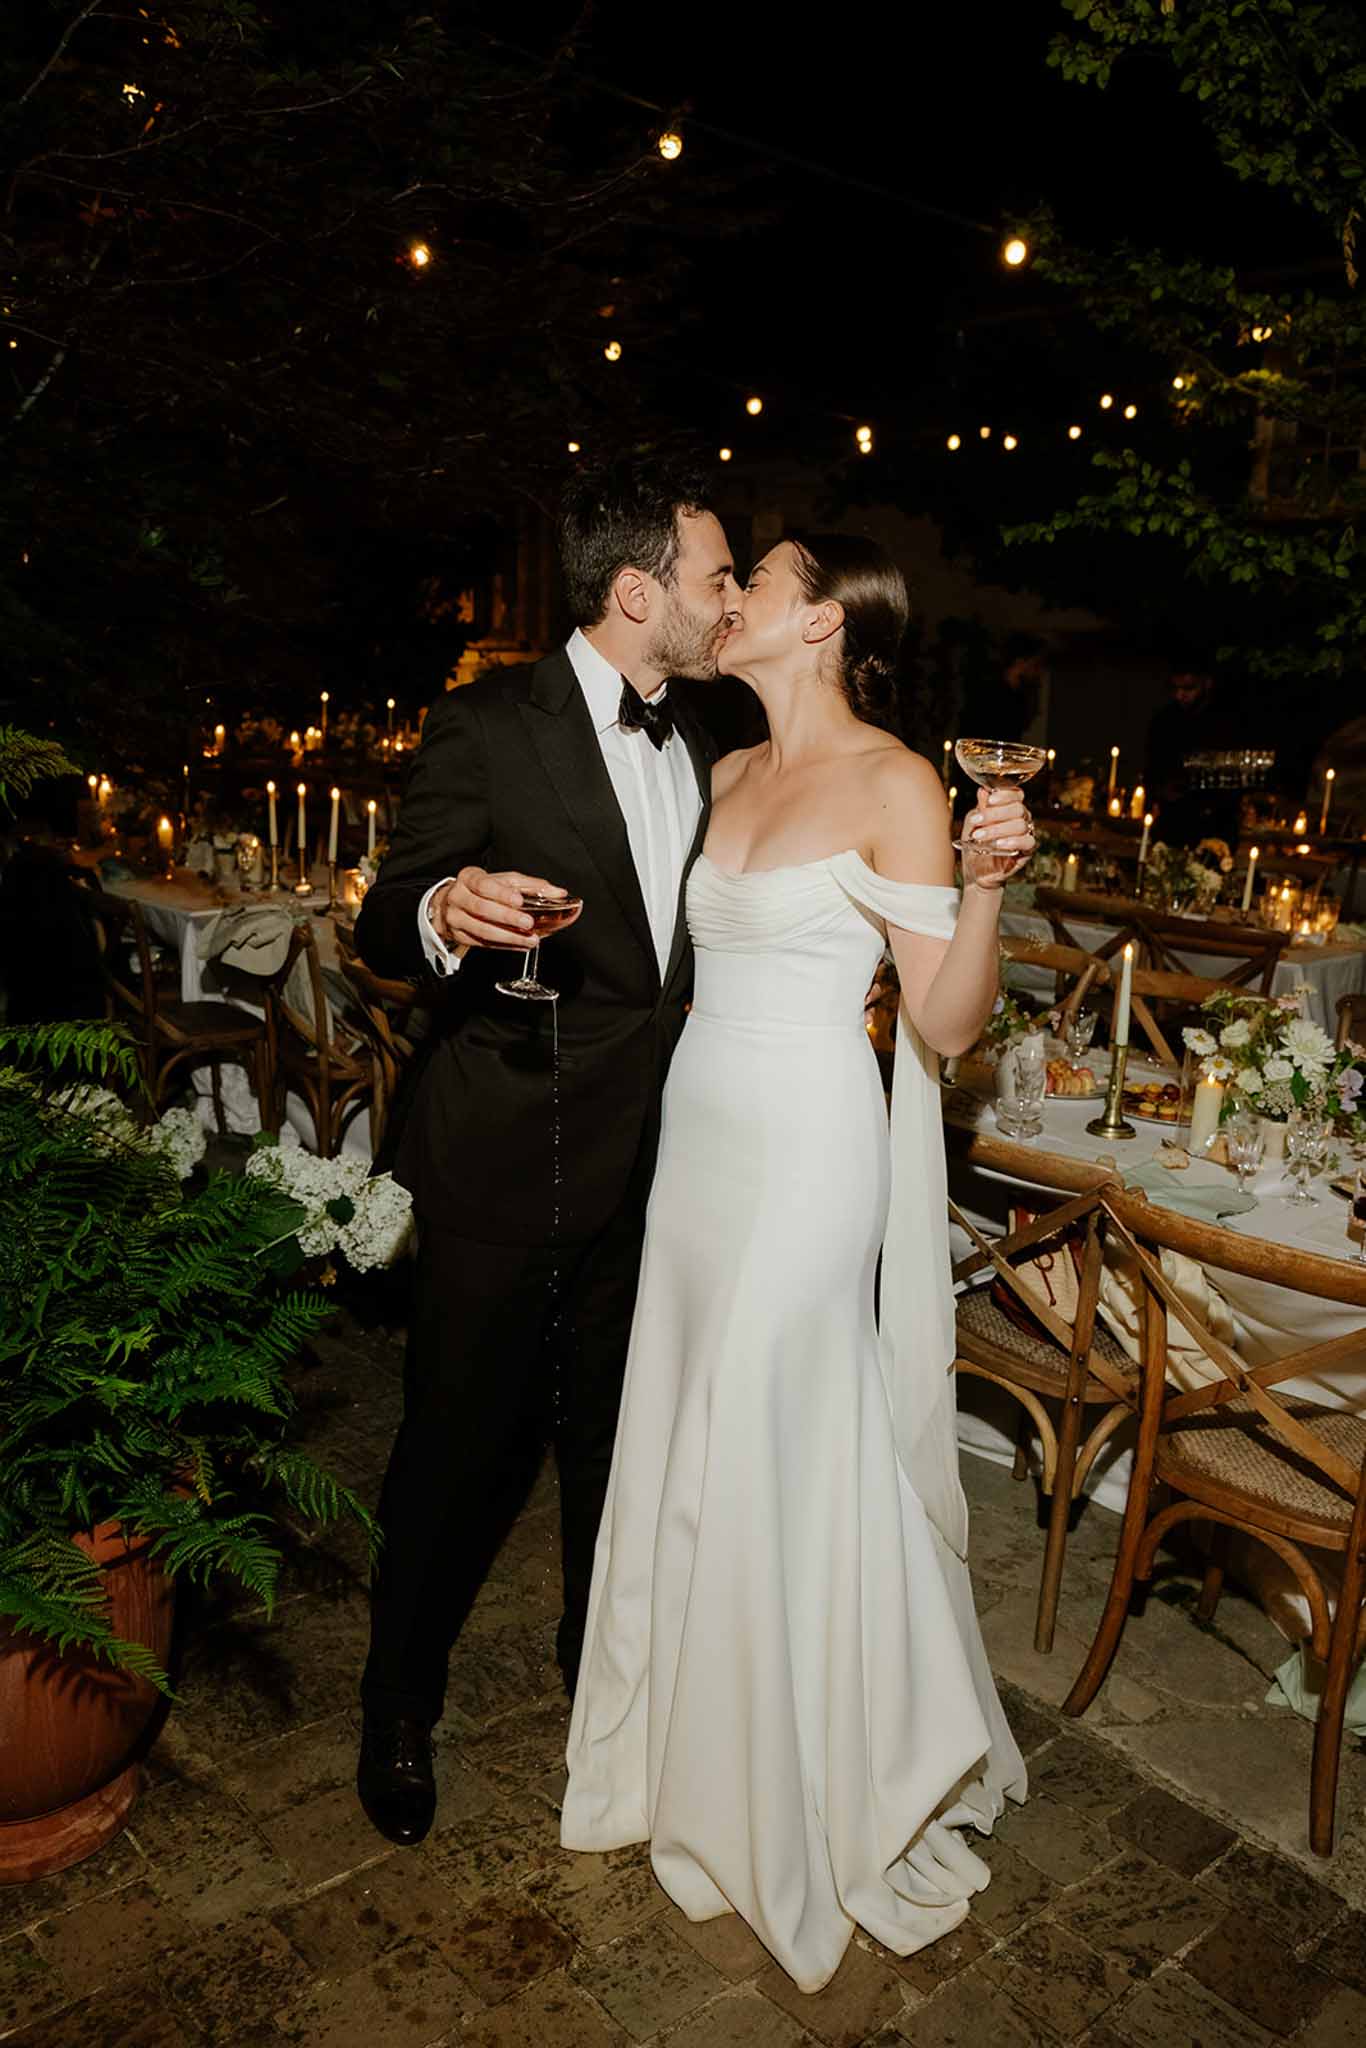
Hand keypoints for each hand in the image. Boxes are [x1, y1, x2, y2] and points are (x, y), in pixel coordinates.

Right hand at [427, 869, 580, 952]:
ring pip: (481, 930)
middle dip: (507, 917)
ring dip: (508, 936)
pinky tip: (520, 945)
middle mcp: (458, 897)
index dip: (501, 893)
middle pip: (481, 909)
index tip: (519, 900)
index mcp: (468, 878)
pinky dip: (504, 945)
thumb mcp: (504, 881)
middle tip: (528, 923)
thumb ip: (531, 886)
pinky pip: (483, 943)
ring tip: (530, 939)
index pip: (483, 885)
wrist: (451, 903)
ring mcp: (455, 918)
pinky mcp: (459, 936)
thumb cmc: (482, 889)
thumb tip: (559, 893)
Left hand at [959, 786, 1035, 892]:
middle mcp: (1021, 818)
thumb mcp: (973, 823)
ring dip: (997, 829)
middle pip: (1017, 808)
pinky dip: (1013, 841)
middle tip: (976, 821)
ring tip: (980, 837)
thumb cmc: (976, 844)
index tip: (989, 800)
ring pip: (1020, 824)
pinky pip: (1028, 841)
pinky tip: (999, 844)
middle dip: (994, 814)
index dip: (1005, 795)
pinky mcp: (1028, 850)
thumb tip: (983, 790)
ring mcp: (1026, 833)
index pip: (1016, 794)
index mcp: (1010, 808)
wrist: (976, 870)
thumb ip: (980, 808)